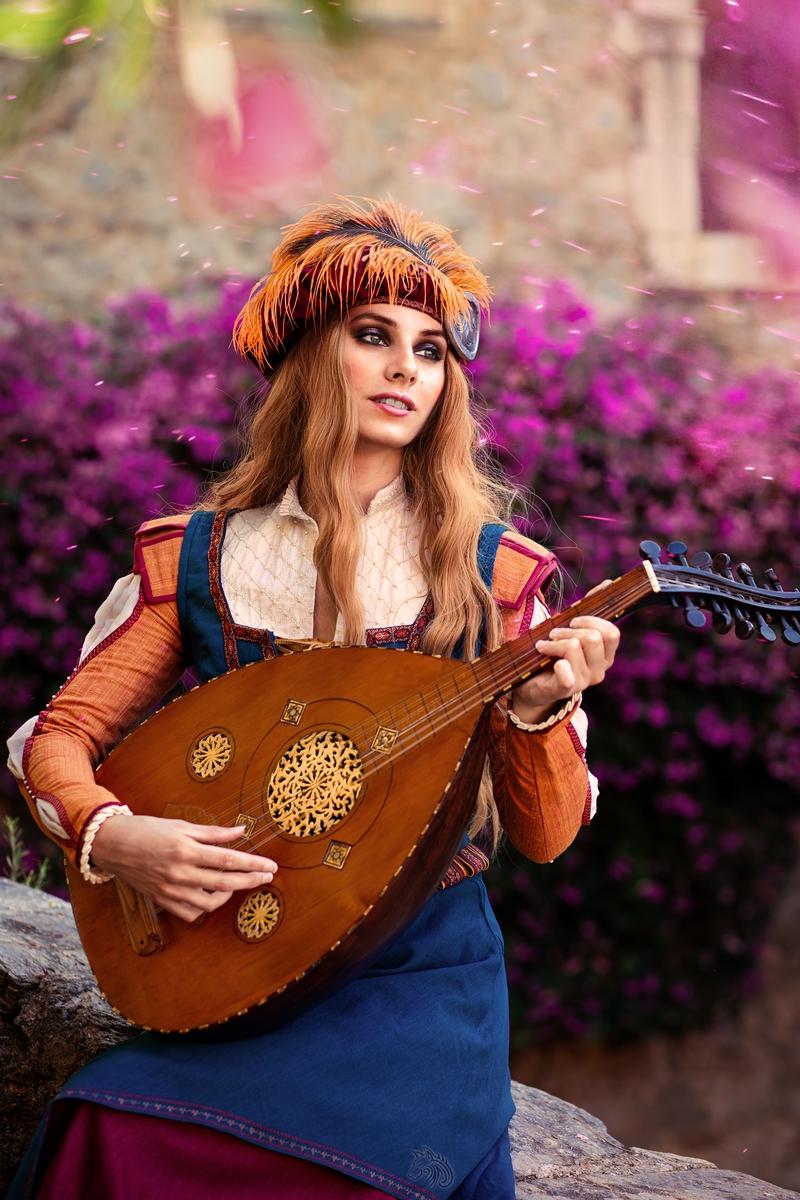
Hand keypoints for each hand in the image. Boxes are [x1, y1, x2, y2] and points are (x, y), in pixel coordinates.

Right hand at [91, 815, 277, 923]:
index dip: (254, 864)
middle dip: (251, 880)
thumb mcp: (181, 825)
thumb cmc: (148, 830)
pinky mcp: (163, 900)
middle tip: (267, 876)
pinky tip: (212, 895)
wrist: (113, 844)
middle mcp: (180, 874)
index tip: (271, 866)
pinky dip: (205, 907)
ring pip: (209, 903)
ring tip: (235, 883)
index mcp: (186, 850)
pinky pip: (190, 913)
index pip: (230, 860)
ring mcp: (171, 890)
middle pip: (226, 882)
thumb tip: (242, 831)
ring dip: (228, 894)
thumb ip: (213, 833)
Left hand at [511, 609, 619, 724]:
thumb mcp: (572, 631)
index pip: (612, 633)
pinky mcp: (565, 688)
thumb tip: (608, 584)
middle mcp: (599, 670)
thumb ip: (589, 609)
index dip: (592, 621)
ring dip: (555, 642)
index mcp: (605, 656)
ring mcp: (584, 682)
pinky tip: (543, 658)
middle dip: (570, 630)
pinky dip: (555, 660)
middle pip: (593, 638)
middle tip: (554, 634)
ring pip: (575, 647)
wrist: (534, 685)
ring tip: (545, 645)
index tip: (573, 621)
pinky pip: (565, 670)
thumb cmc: (555, 654)